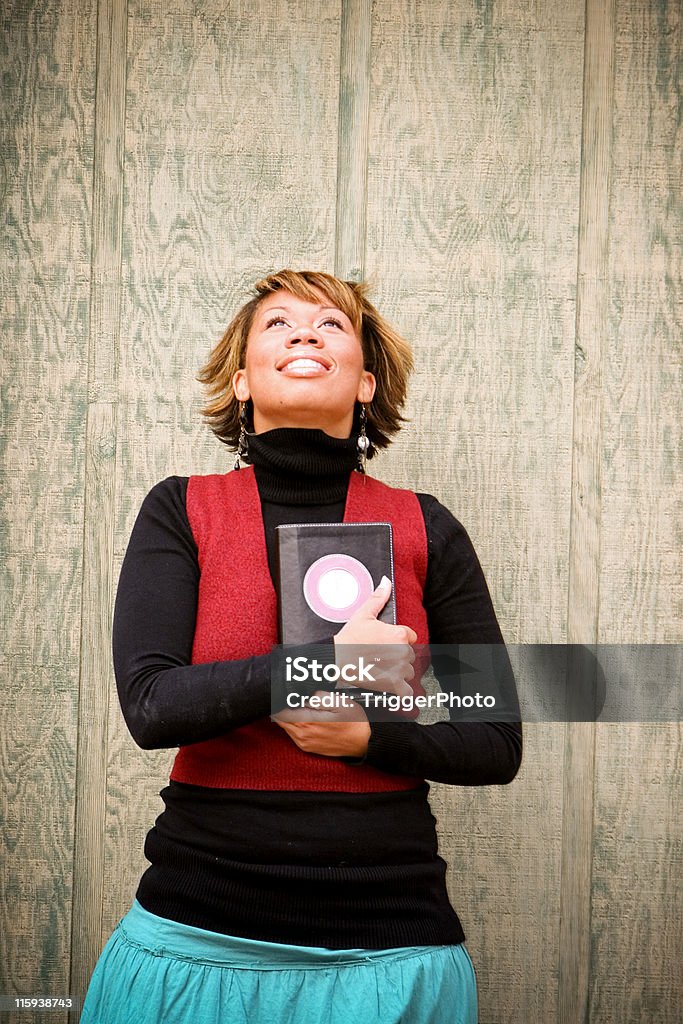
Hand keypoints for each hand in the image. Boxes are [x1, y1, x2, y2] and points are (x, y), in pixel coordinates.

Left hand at [273, 692, 370, 757]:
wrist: (363, 743)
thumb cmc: (353, 722)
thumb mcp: (339, 702)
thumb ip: (317, 696)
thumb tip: (302, 695)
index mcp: (307, 721)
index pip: (279, 711)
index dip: (280, 700)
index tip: (285, 694)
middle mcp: (302, 734)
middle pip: (279, 719)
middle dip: (283, 707)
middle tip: (294, 698)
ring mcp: (304, 743)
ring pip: (285, 726)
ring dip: (289, 715)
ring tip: (302, 706)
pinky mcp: (307, 747)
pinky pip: (292, 734)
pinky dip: (294, 724)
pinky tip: (306, 717)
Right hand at [333, 577, 416, 697]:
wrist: (335, 661)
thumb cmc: (348, 639)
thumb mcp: (363, 615)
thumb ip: (378, 598)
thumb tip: (385, 583)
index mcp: (399, 634)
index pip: (410, 636)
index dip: (398, 640)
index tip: (386, 645)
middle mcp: (402, 651)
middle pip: (409, 655)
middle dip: (398, 657)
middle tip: (380, 657)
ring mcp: (399, 670)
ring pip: (408, 672)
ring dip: (398, 673)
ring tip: (380, 669)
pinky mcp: (394, 686)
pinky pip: (407, 691)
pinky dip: (400, 691)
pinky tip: (389, 686)